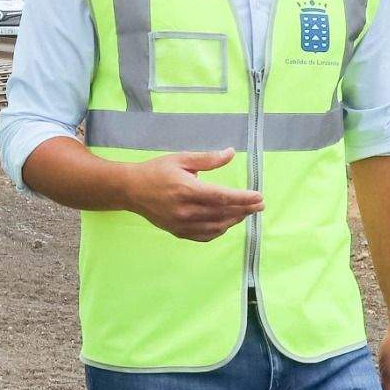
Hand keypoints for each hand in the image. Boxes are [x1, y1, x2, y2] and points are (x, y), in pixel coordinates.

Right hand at [123, 149, 262, 242]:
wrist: (131, 190)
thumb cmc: (156, 171)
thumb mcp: (181, 159)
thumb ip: (208, 159)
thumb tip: (231, 153)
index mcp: (187, 190)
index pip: (223, 197)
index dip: (243, 198)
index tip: (259, 197)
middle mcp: (186, 210)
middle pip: (223, 214)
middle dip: (244, 210)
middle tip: (259, 205)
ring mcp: (181, 224)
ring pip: (216, 227)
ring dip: (234, 221)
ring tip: (246, 213)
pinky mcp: (177, 231)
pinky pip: (204, 236)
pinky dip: (218, 231)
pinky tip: (226, 224)